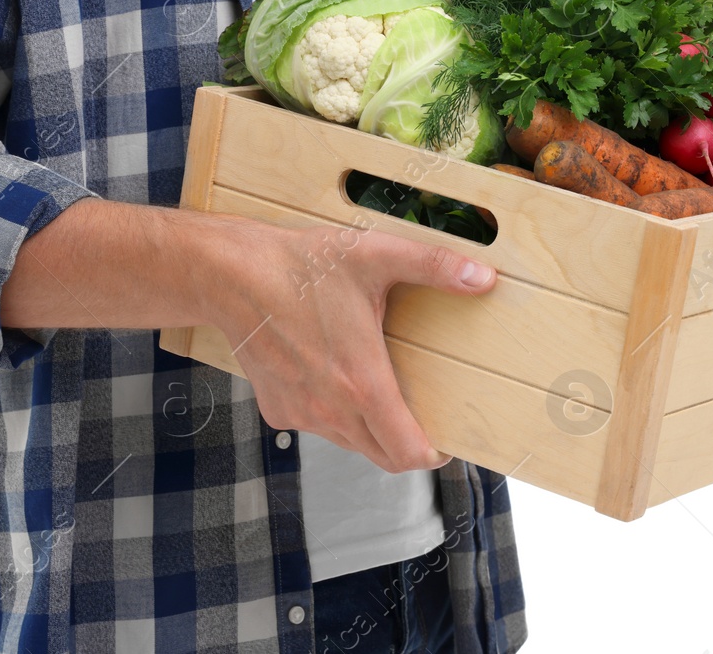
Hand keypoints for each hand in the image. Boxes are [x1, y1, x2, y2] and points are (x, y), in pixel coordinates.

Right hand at [215, 221, 496, 472]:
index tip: (446, 439)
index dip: (435, 454)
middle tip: (420, 414)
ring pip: (350, 442)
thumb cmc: (300, 266)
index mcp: (362, 384)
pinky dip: (331, 412)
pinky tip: (330, 372)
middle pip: (384, 456)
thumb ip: (434, 267)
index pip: (409, 454)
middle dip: (406, 444)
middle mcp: (331, 410)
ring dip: (369, 427)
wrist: (230, 275)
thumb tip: (483, 278)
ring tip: (375, 385)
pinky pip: (316, 425)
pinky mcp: (276, 409)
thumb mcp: (375, 257)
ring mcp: (300, 414)